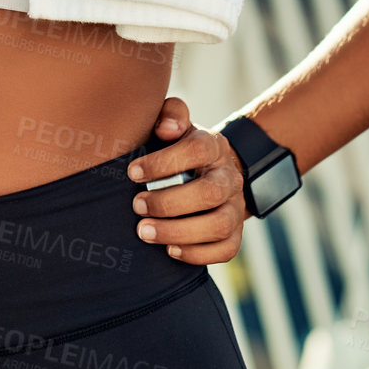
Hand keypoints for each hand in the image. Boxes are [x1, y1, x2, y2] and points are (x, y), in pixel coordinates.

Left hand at [126, 96, 248, 264]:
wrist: (207, 172)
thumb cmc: (177, 148)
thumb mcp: (174, 125)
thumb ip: (170, 114)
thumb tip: (166, 128)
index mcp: (214, 146)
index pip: (197, 150)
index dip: (164, 162)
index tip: (132, 172)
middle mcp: (230, 177)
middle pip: (209, 192)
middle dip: (168, 203)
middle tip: (136, 205)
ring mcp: (236, 207)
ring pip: (219, 225)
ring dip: (178, 232)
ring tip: (144, 231)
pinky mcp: (236, 233)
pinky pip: (226, 249)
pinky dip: (197, 253)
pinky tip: (169, 250)